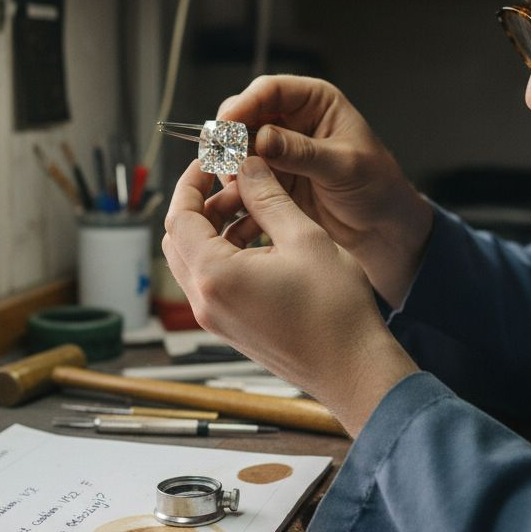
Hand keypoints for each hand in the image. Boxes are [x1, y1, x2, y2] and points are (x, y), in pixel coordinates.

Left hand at [162, 157, 417, 435]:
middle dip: (201, 205)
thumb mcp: (304, 238)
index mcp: (215, 276)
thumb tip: (249, 169)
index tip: (210, 163)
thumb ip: (269, 198)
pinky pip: (213, 282)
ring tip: (254, 209)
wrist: (352, 368)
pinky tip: (261, 241)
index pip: (179, 217)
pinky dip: (225, 255)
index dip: (191, 183)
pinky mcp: (232, 328)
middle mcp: (205, 301)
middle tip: (232, 183)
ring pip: (194, 261)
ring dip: (214, 230)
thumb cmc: (335, 313)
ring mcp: (216, 319)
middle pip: (178, 239)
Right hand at [216, 75, 432, 306]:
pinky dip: (235, 185)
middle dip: (230, 136)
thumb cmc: (377, 187)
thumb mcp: (344, 166)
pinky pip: (241, 175)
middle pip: (245, 114)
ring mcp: (279, 150)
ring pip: (237, 146)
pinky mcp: (271, 178)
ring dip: (229, 163)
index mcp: (316, 102)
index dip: (244, 105)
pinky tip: (237, 198)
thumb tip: (263, 138)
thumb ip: (303, 152)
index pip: (270, 91)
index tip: (226, 126)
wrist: (381, 228)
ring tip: (233, 183)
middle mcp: (292, 120)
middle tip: (223, 158)